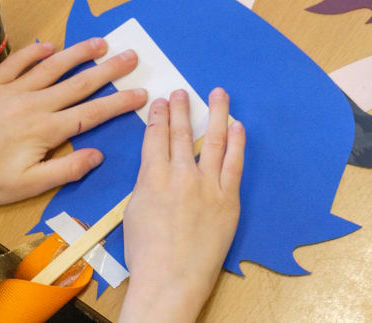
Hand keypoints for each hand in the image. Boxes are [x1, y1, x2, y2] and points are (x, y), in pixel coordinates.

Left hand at [0, 38, 145, 231]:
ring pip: (53, 66)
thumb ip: (65, 169)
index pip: (92, 113)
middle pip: (80, 83)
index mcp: (47, 130)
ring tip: (101, 42)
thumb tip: (98, 155)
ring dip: (79, 53)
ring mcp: (13, 91)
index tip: (141, 93)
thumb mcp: (28, 186)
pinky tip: (49, 45)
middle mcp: (35, 104)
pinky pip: (17, 62)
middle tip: (132, 56)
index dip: (119, 103)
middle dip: (109, 69)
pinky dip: (35, 52)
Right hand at [120, 88, 244, 322]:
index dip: (159, 117)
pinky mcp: (228, 199)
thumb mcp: (134, 211)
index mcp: (152, 177)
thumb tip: (158, 171)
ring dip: (216, 114)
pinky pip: (235, 164)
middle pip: (182, 133)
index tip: (161, 102)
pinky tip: (238, 126)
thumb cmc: (146, 253)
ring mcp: (208, 185)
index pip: (155, 137)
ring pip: (213, 140)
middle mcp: (181, 174)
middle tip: (182, 93)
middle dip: (181, 109)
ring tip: (218, 94)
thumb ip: (147, 185)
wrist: (171, 279)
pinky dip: (237, 143)